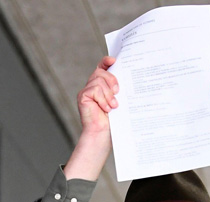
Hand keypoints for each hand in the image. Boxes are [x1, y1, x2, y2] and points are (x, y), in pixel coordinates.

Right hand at [64, 57, 117, 180]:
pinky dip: (103, 99)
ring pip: (99, 81)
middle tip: (118, 92)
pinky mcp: (82, 96)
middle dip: (112, 80)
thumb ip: (116, 88)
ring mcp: (86, 91)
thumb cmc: (112, 120)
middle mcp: (91, 86)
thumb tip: (126, 75)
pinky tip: (105, 109)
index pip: (102, 67)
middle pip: (101, 72)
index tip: (114, 60)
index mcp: (100, 85)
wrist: (102, 133)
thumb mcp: (117, 100)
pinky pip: (95, 90)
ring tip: (112, 106)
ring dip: (108, 94)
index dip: (106, 62)